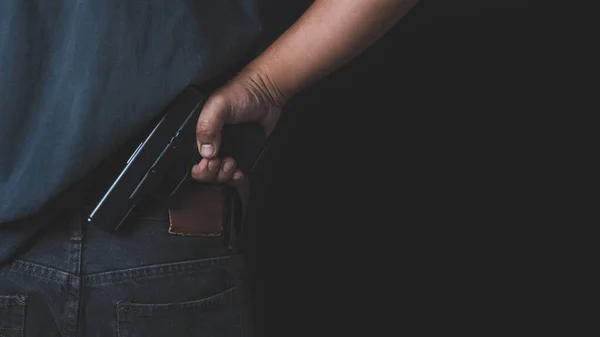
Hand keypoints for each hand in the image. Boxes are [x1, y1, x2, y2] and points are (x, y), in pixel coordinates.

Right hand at [191, 68, 284, 184]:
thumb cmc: (242, 93)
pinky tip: (239, 172)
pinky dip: (235, 177)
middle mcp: (211, 141)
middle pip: (205, 170)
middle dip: (213, 173)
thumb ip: (207, 126)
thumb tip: (206, 152)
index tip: (209, 164)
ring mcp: (227, 148)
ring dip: (224, 176)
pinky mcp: (241, 153)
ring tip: (232, 164)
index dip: (200, 167)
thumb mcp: (218, 106)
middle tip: (223, 163)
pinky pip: (234, 172)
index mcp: (201, 131)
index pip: (192, 157)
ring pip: (219, 174)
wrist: (268, 93)